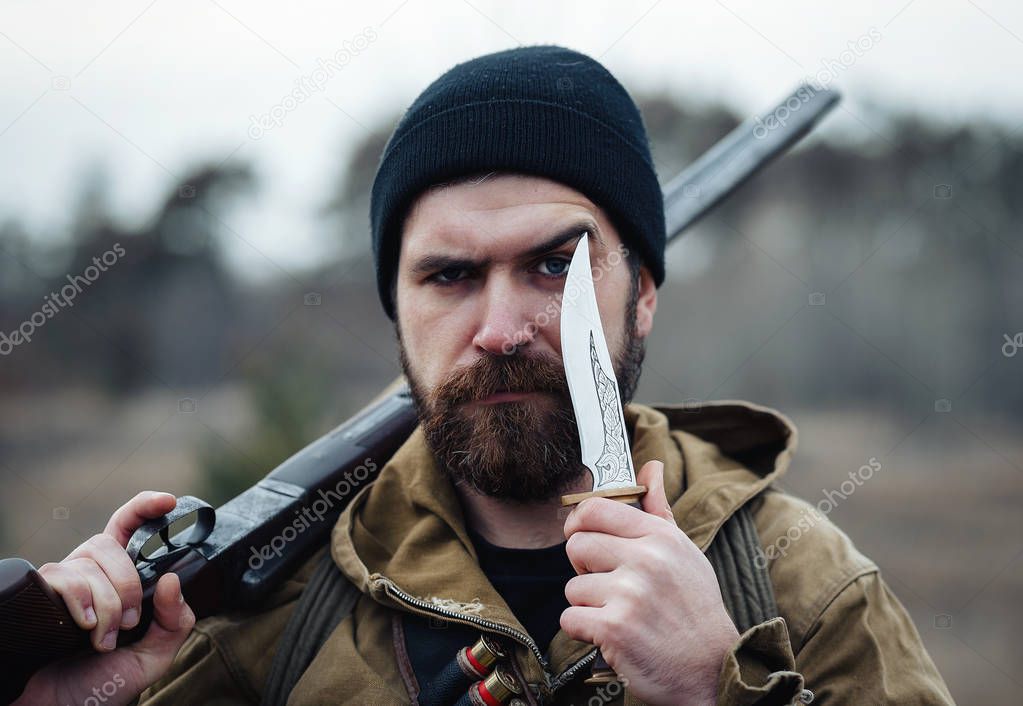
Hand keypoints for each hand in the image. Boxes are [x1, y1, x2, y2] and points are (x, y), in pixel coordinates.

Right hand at [14, 492, 195, 705]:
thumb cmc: (102, 682)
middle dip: (129, 585)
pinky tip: (82, 629)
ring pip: (92, 563)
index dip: (146, 507)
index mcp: (119, 577)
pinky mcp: (42, 594)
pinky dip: (84, 605)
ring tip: (103, 638)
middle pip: (113, 545)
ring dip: (108, 605)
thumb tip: (174, 580)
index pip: (130, 527)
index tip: (169, 501)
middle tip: (130, 623)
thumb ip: (175, 621)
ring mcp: (64, 581)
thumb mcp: (153, 655)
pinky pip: (67, 578)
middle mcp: (90, 572)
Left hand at [560, 460, 739, 705]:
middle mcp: (645, 559)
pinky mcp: (615, 627)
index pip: (595, 508)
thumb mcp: (684, 552)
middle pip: (576, 545)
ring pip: (572, 587)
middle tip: (610, 587)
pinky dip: (585, 631)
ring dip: (588, 605)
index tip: (583, 537)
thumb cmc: (695, 608)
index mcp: (660, 536)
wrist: (715, 669)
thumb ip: (659, 510)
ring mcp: (629, 593)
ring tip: (621, 614)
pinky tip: (613, 635)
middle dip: (585, 569)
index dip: (579, 523)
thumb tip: (650, 466)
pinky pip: (570, 618)